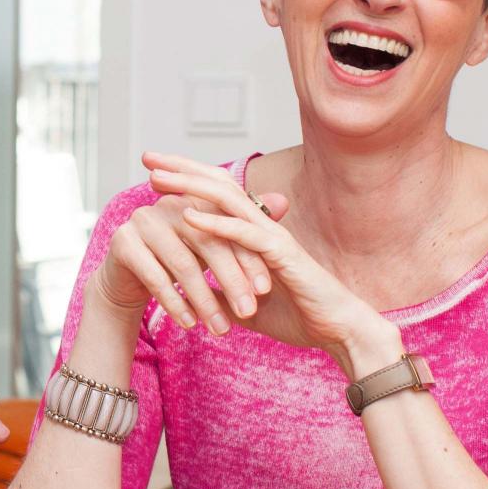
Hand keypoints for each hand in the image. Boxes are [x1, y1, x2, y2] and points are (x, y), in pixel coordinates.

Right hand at [90, 154, 290, 334]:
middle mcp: (169, 205)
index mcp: (195, 199)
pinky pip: (155, 277)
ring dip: (205, 300)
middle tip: (248, 310)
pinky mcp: (123, 243)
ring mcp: (143, 221)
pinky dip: (175, 303)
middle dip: (231, 280)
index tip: (265, 290)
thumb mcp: (213, 244)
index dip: (248, 257)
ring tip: (220, 328)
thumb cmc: (177, 260)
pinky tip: (190, 323)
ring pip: (183, 264)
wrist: (127, 280)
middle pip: (209, 244)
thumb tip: (284, 200)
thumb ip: (245, 225)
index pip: (228, 227)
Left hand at [143, 153, 402, 377]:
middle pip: (219, 185)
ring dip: (190, 187)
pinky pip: (245, 235)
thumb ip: (221, 293)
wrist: (340, 332)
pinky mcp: (283, 256)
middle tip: (147, 156)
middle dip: (182, 169)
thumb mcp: (245, 306)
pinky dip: (215, 224)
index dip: (187, 180)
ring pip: (228, 200)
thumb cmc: (300, 317)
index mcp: (256, 234)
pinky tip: (188, 216)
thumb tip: (194, 294)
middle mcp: (264, 227)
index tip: (153, 171)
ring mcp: (275, 238)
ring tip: (157, 179)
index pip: (218, 196)